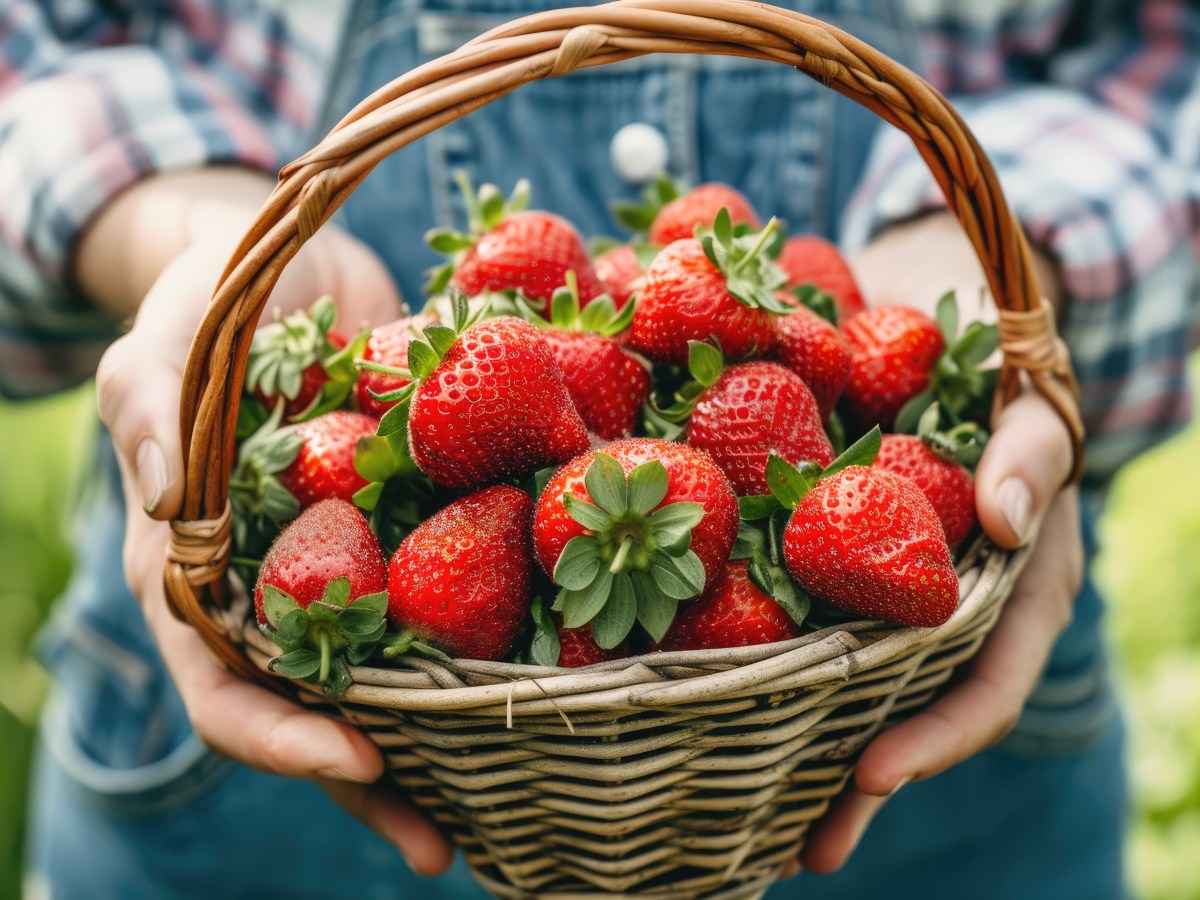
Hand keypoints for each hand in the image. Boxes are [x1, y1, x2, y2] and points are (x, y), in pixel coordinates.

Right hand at [90, 173, 454, 875]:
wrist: (293, 264)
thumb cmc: (206, 304)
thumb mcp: (161, 344)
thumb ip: (151, 411)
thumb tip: (164, 498)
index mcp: (198, 574)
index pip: (224, 686)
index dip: (284, 737)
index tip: (364, 759)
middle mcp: (277, 589)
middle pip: (322, 711)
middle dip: (381, 781)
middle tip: (453, 845)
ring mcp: (351, 563)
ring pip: (397, 669)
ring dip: (451, 734)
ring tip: (524, 790)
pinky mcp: (412, 523)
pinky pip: (455, 584)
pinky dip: (495, 624)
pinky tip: (558, 661)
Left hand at [788, 213, 1080, 874]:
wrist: (930, 308)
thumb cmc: (997, 358)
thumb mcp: (1029, 396)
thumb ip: (1028, 452)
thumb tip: (1003, 520)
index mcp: (1007, 586)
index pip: (984, 684)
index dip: (932, 737)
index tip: (866, 774)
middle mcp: (941, 601)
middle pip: (901, 707)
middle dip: (851, 778)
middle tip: (793, 850)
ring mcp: (876, 580)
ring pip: (836, 669)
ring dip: (786, 732)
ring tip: (722, 797)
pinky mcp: (816, 547)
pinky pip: (783, 598)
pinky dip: (744, 637)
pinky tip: (682, 671)